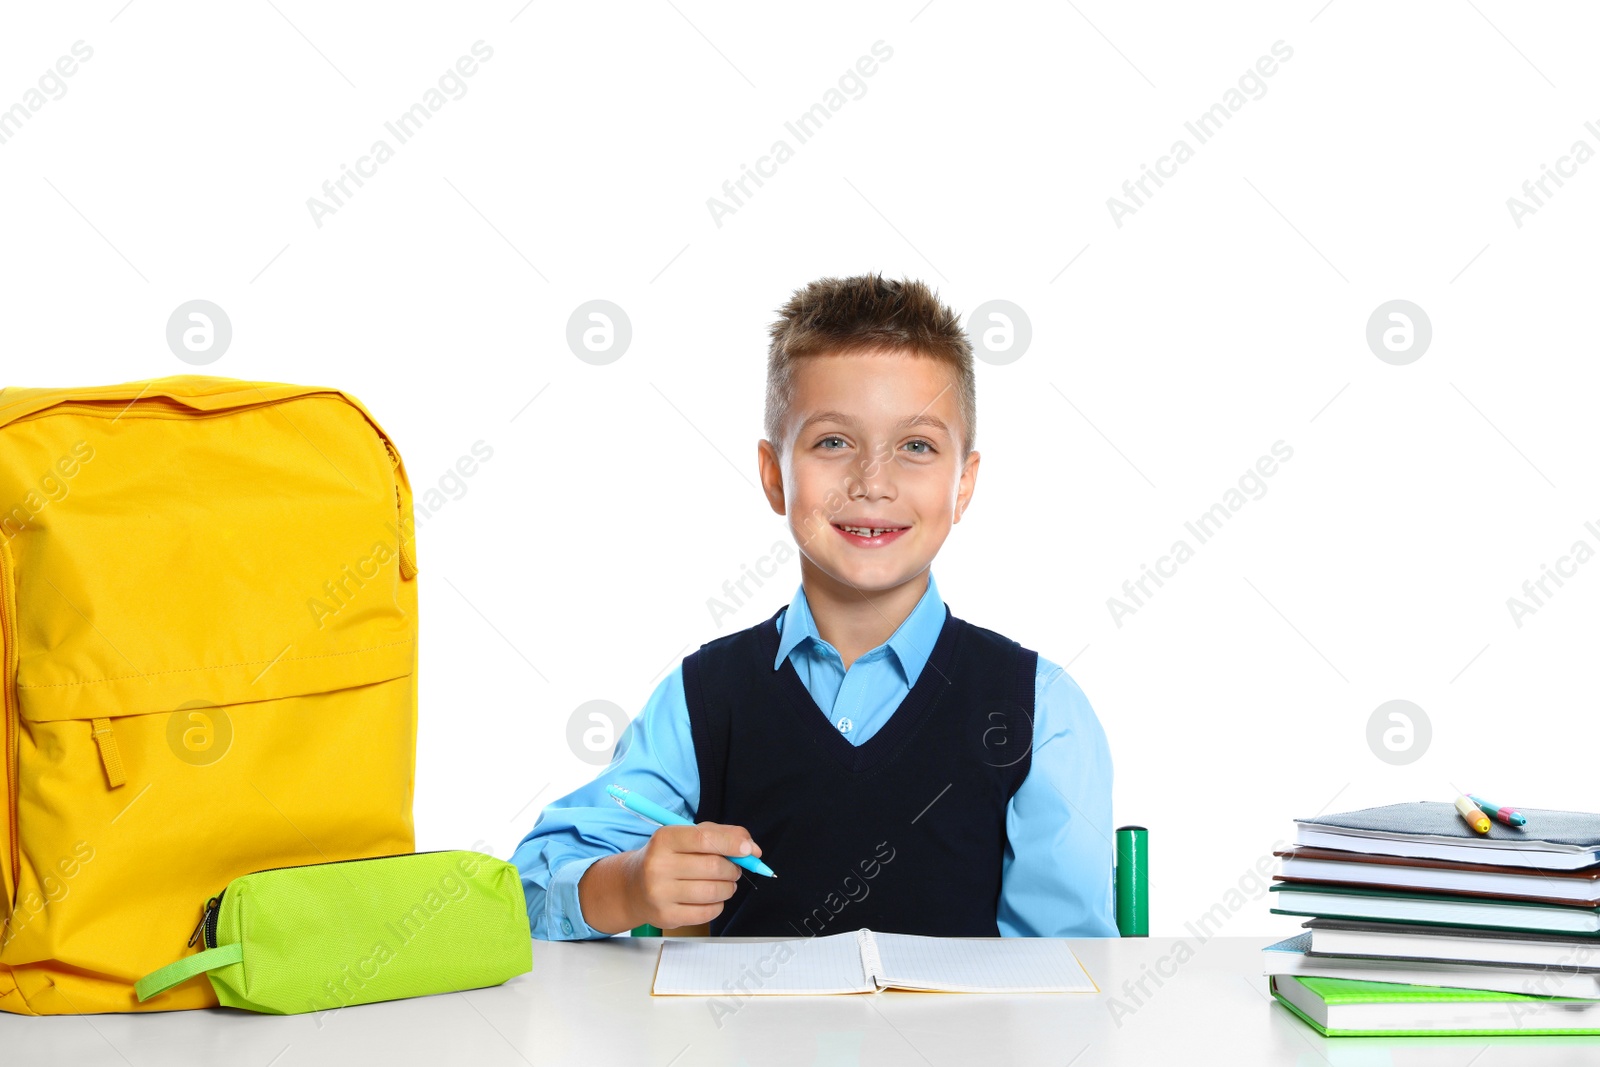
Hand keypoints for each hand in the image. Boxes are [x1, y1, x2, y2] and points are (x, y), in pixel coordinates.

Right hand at [579, 822, 761, 933]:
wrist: (633, 887)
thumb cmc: (669, 857)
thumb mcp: (687, 836)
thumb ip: (721, 835)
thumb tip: (753, 849)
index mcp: (664, 839)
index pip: (704, 839)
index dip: (732, 844)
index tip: (749, 850)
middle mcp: (658, 865)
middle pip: (713, 867)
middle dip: (733, 868)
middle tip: (733, 869)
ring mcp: (660, 893)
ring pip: (713, 892)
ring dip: (728, 888)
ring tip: (724, 883)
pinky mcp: (666, 916)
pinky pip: (707, 913)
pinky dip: (718, 905)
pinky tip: (711, 898)